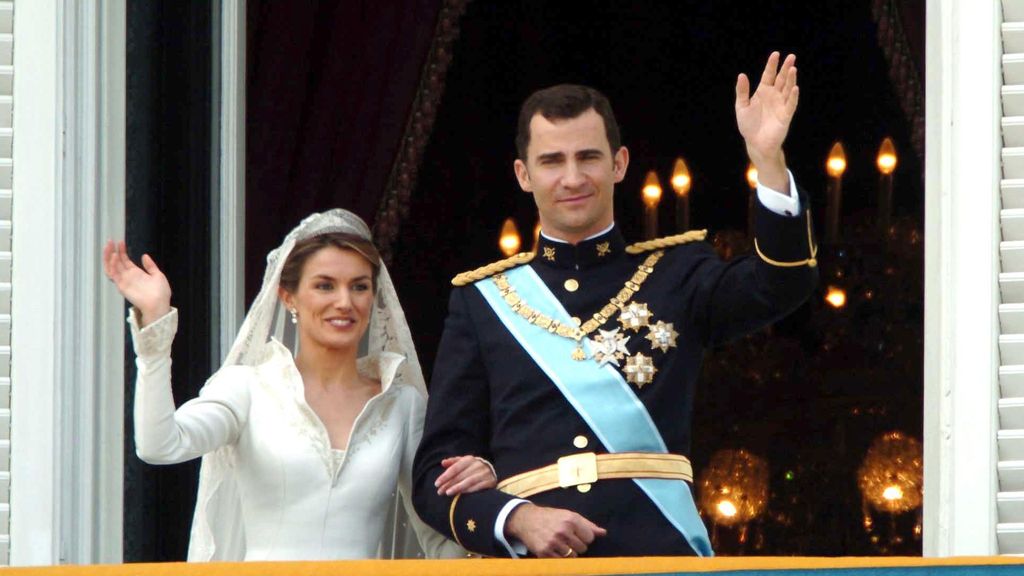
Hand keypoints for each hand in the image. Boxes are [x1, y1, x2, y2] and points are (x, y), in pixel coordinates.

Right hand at [103, 240, 171, 326]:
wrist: (159, 304)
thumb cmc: (160, 293)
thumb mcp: (158, 275)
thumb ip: (150, 266)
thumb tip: (144, 256)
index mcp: (136, 274)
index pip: (125, 260)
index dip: (122, 251)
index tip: (120, 242)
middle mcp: (128, 277)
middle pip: (116, 262)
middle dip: (112, 251)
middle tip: (110, 241)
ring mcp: (124, 281)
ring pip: (112, 267)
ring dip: (109, 257)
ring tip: (108, 247)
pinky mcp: (122, 286)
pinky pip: (114, 275)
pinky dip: (112, 266)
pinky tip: (113, 257)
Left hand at [434, 455, 496, 495]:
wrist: (491, 472)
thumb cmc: (472, 468)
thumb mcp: (463, 462)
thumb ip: (453, 462)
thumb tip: (443, 462)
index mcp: (469, 459)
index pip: (455, 468)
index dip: (445, 476)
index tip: (436, 484)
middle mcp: (478, 465)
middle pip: (461, 475)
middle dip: (449, 484)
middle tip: (440, 491)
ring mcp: (485, 473)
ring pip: (469, 481)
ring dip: (458, 488)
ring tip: (448, 493)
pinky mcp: (490, 481)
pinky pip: (478, 487)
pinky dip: (469, 491)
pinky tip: (461, 495)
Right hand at [505, 503, 605, 557]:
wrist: (526, 520)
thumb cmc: (551, 517)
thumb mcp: (569, 515)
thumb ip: (587, 525)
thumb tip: (603, 533)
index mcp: (571, 520)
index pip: (590, 538)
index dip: (585, 537)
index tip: (577, 534)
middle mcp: (563, 531)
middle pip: (583, 548)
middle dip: (577, 545)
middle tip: (568, 539)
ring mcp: (553, 543)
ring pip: (573, 556)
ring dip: (569, 552)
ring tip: (561, 544)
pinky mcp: (544, 552)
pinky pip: (561, 561)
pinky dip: (560, 557)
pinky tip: (554, 549)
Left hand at [735, 51, 798, 191]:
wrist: (755, 143)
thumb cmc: (748, 125)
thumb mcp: (742, 106)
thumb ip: (742, 91)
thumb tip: (742, 75)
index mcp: (763, 92)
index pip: (769, 75)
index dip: (772, 65)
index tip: (776, 54)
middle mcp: (774, 96)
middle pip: (781, 79)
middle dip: (786, 68)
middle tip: (791, 56)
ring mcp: (781, 104)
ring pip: (787, 89)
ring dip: (791, 79)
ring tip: (793, 68)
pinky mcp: (785, 115)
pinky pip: (790, 104)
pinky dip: (793, 96)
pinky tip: (795, 88)